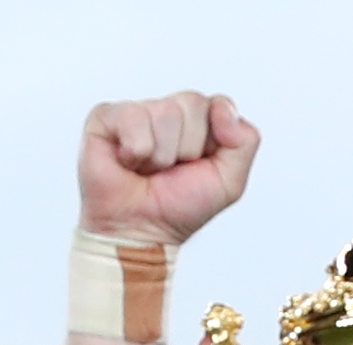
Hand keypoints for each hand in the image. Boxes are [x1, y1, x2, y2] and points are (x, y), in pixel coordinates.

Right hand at [78, 92, 258, 245]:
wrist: (140, 232)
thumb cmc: (178, 208)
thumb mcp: (229, 183)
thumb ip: (245, 142)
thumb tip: (224, 107)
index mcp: (198, 123)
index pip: (219, 105)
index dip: (214, 139)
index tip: (199, 165)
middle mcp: (169, 112)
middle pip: (193, 104)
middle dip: (187, 149)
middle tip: (170, 171)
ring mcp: (138, 111)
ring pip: (166, 113)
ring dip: (162, 156)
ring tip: (148, 171)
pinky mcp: (107, 115)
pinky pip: (135, 119)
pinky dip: (136, 152)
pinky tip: (128, 163)